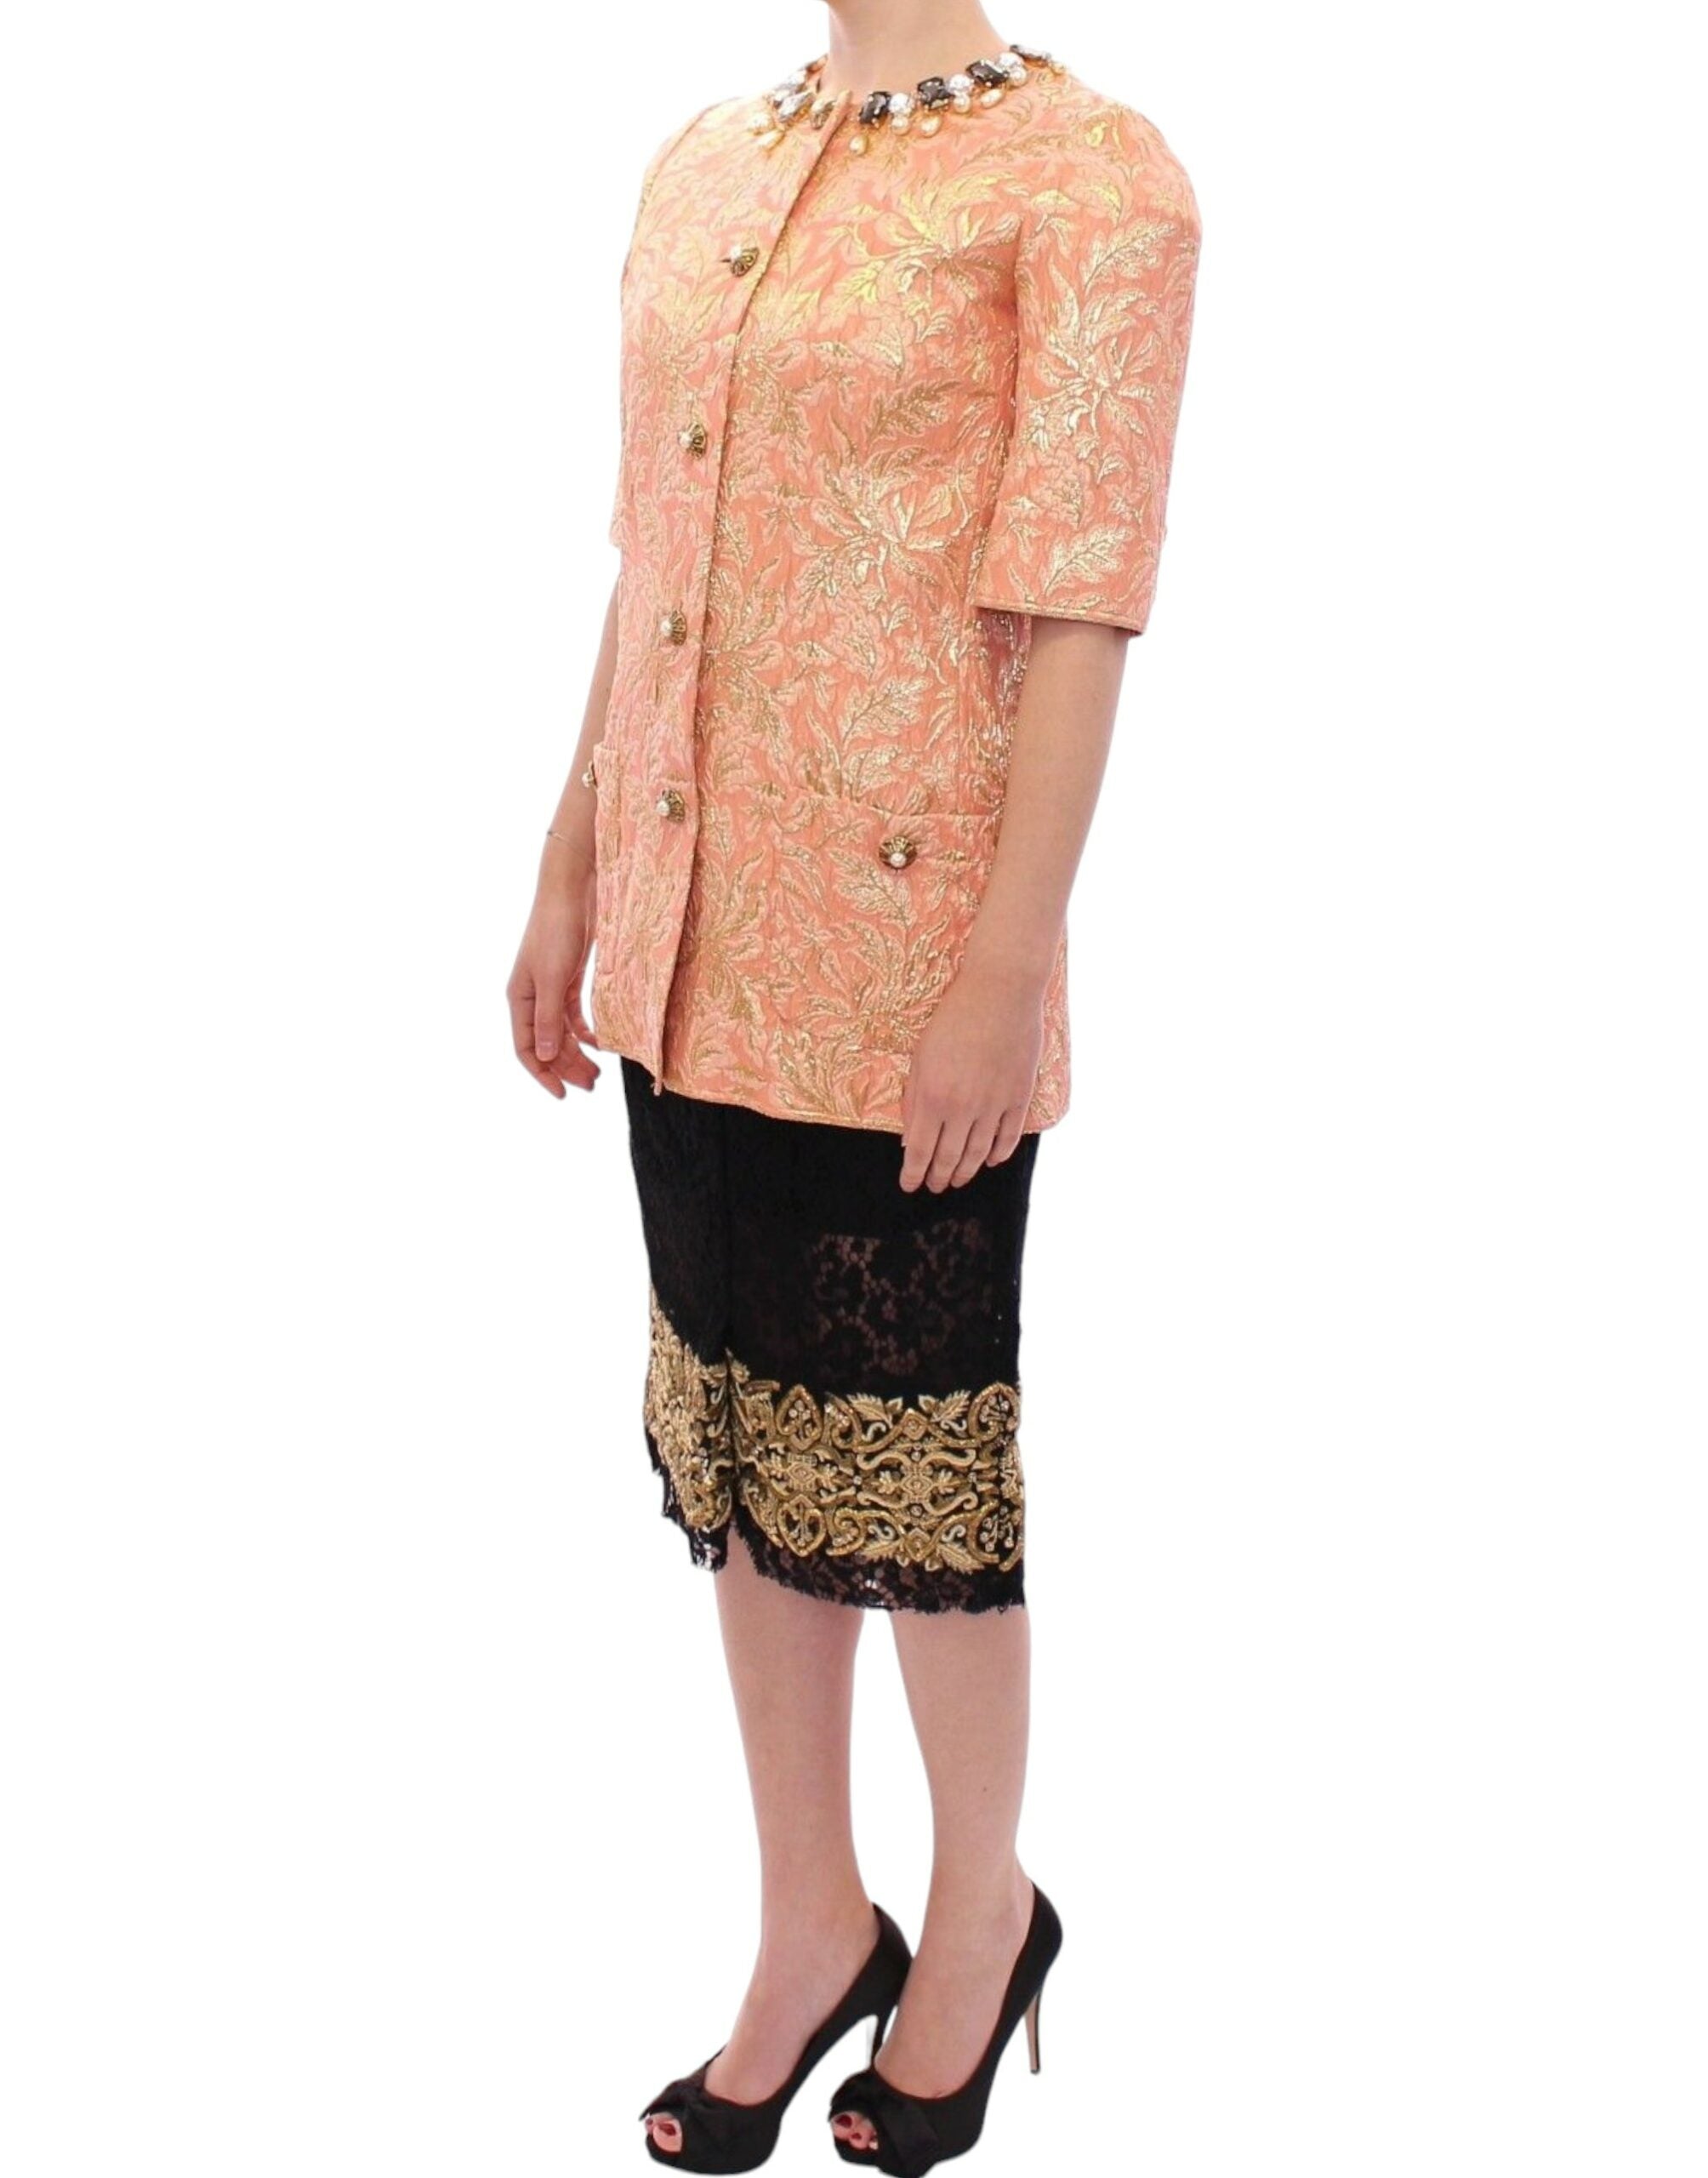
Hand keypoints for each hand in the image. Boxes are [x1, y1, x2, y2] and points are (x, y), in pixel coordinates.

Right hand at [506, 839, 600, 1096]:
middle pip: (547, 1044)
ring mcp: (550, 988)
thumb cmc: (557, 930)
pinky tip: (600, 1043)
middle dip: (566, 1067)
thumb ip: (550, 1018)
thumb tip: (545, 1057)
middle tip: (593, 1085)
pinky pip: (574, 1015)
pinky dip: (585, 1031)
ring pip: (562, 1032)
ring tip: (598, 1073)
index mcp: (519, 999)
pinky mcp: (568, 978)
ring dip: (577, 1054)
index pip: (527, 1048)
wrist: (572, 890)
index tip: (563, 1095)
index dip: (543, 1074)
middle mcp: (531, 997)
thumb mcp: (553, 978)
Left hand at [898, 958, 1043, 1190]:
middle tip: (934, 1187)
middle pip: (949, 1158)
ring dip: (966, 1171)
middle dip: (939, 1178)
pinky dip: (998, 1154)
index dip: (913, 1173)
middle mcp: (963, 1108)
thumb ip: (914, 1099)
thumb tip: (909, 1138)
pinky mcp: (1019, 1097)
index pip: (920, 1151)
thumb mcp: (920, 1057)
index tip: (909, 1185)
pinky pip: (1008, 1137)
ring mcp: (994, 1105)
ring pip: (978, 1153)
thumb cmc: (953, 1020)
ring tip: (958, 1180)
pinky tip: (989, 1160)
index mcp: (933, 1097)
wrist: (1000, 993)